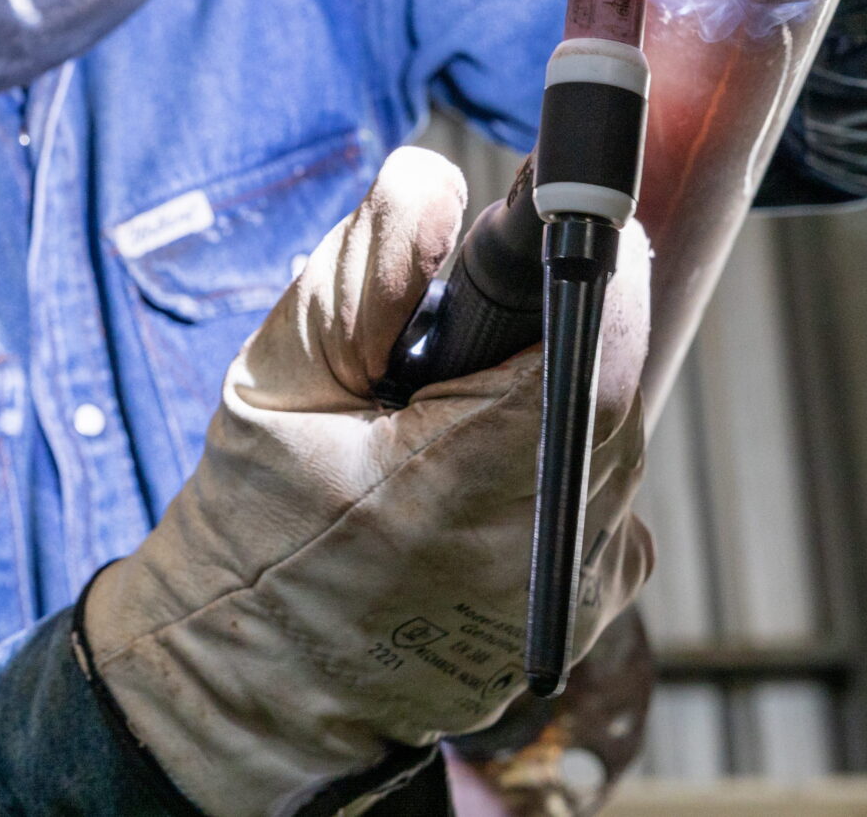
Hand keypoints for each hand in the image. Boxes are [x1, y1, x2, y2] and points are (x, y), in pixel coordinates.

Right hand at [81, 149, 654, 816]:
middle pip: (609, 394)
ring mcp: (569, 598)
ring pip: (613, 443)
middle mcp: (531, 561)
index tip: (571, 219)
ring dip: (556, 394)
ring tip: (460, 400)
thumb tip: (435, 181)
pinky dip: (557, 460)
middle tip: (484, 309)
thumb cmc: (253, 532)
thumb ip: (359, 273)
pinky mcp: (583, 612)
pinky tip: (478, 466)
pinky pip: (604, 497)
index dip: (599, 277)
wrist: (255, 685)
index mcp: (445, 496)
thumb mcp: (275, 382)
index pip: (589, 365)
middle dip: (561, 328)